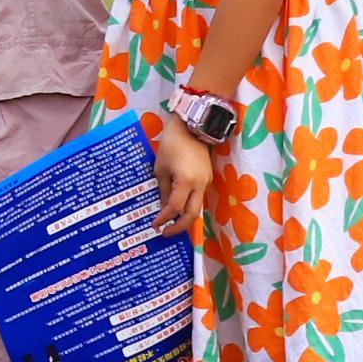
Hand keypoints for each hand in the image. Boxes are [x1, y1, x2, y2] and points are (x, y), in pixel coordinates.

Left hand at [149, 109, 216, 231]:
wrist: (192, 128)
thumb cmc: (171, 144)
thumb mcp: (160, 168)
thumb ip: (163, 190)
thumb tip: (163, 208)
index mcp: (186, 181)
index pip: (175, 207)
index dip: (165, 218)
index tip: (155, 225)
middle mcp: (200, 185)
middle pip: (192, 215)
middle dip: (179, 227)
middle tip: (166, 233)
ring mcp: (206, 182)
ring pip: (197, 208)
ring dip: (185, 218)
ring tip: (171, 225)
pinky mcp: (207, 178)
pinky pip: (198, 198)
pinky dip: (189, 206)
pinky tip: (178, 209)